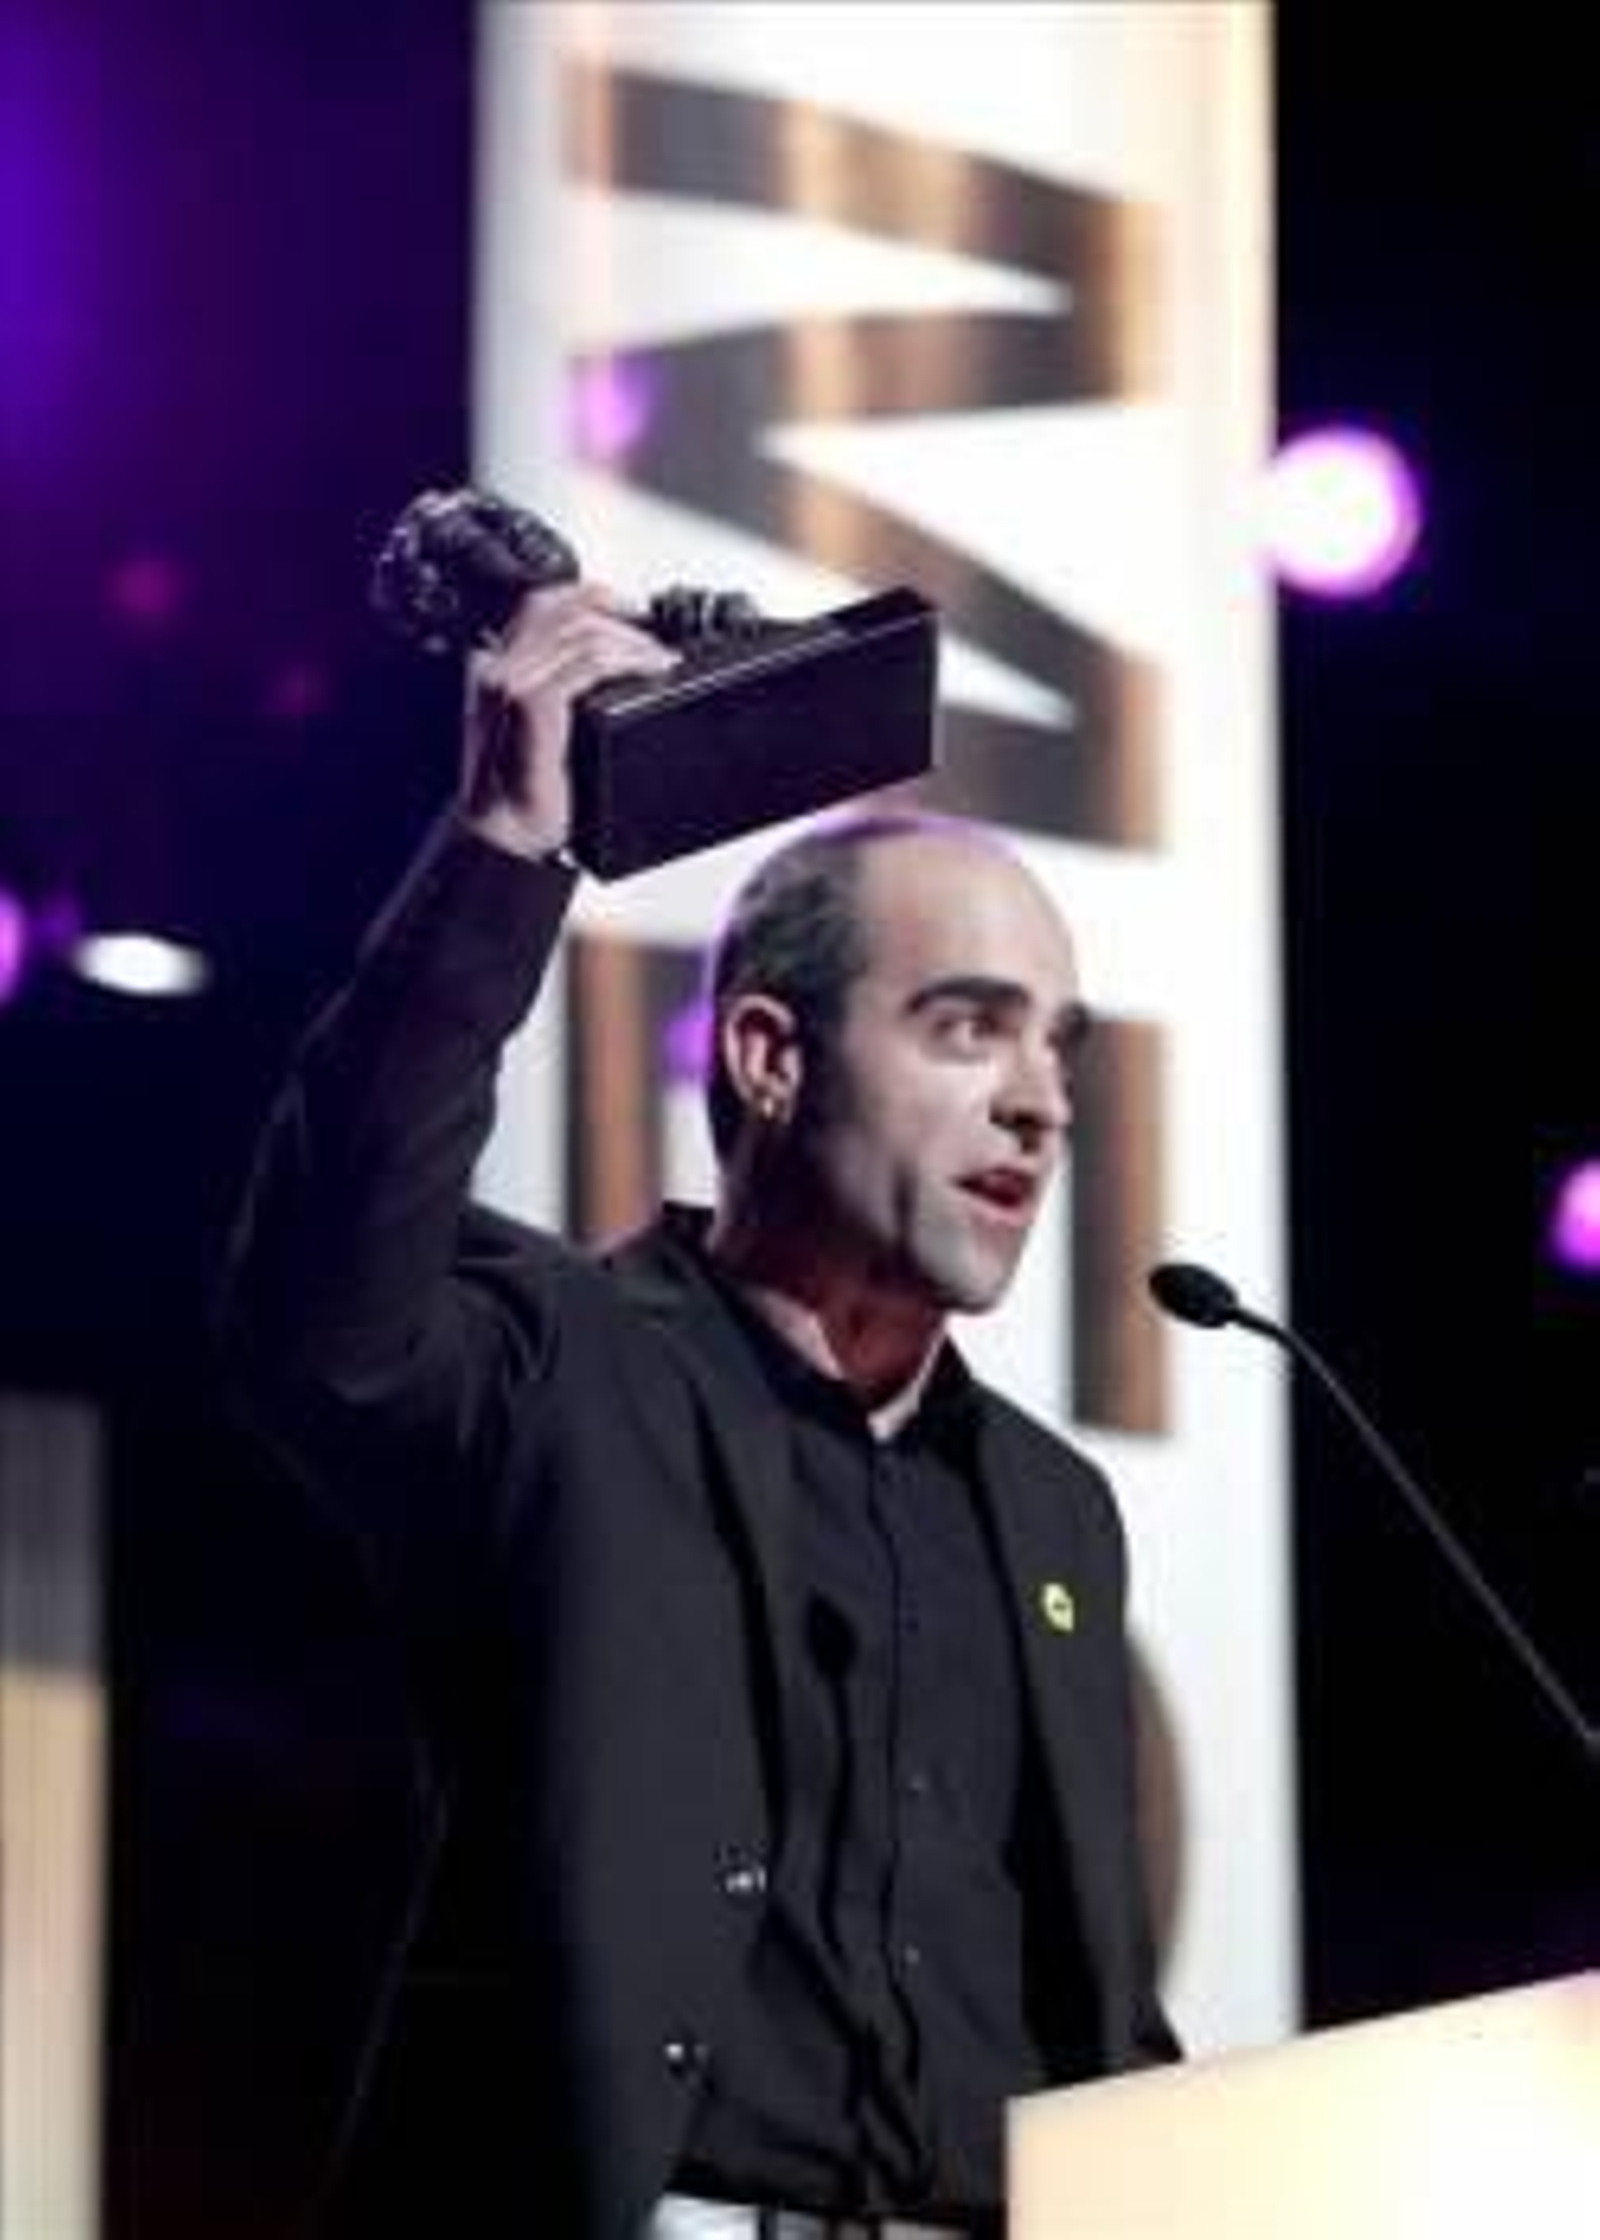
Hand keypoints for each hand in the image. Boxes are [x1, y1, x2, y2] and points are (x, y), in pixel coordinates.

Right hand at [459, 582, 677, 860]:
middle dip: (613, 609)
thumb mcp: (544, 728)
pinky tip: (651, 669)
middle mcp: (494, 667)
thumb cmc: (526, 792)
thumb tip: (614, 664)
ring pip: (577, 632)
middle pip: (558, 607)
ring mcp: (508, 683)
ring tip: (659, 658)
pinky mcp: (530, 704)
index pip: (540, 605)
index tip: (630, 608)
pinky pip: (586, 664)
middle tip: (652, 631)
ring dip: (629, 640)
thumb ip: (562, 689)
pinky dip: (626, 660)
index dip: (589, 595)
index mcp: (490, 666)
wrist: (509, 837)